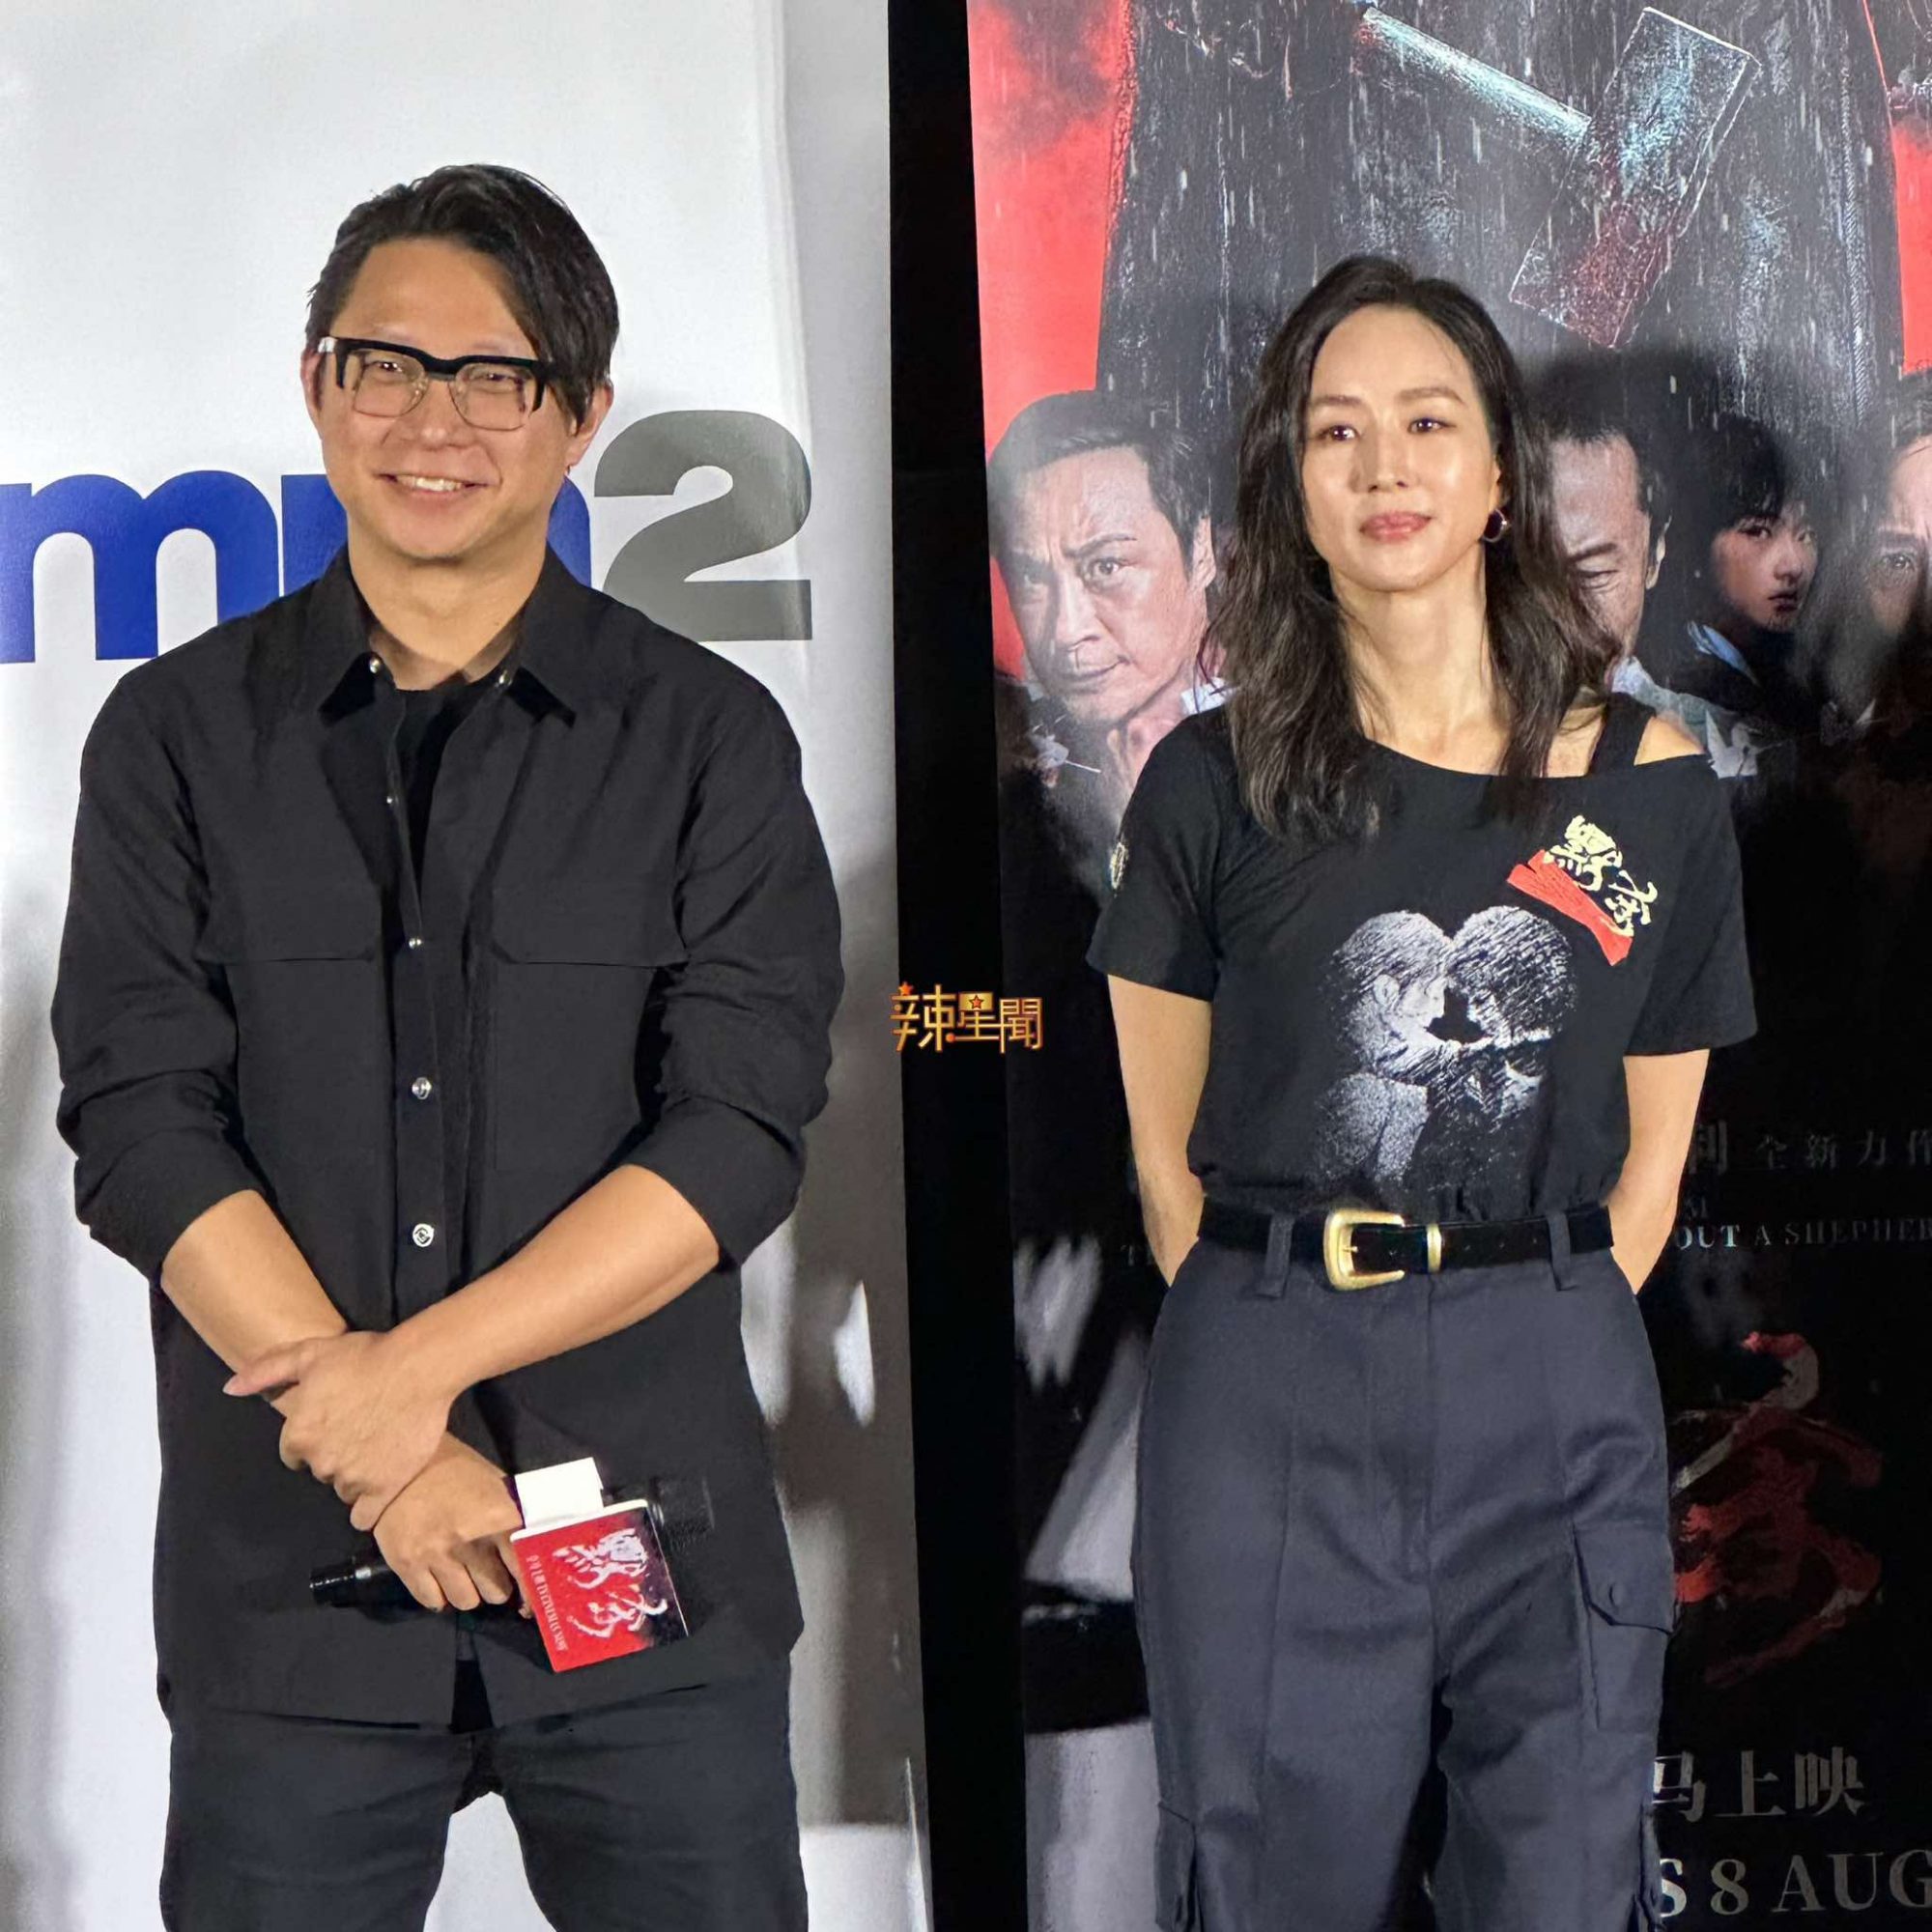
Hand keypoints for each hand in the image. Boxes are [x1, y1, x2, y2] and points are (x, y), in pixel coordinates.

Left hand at [224, 1330, 451, 1529]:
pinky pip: (364, 1517)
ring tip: (377, 1449)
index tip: (335, 1424)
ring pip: (344, 1490)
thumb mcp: (310, 1353)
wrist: (418, 1367)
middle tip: (359, 1431)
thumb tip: (230, 1388)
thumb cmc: (365, 1356)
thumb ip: (265, 1372)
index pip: (294, 1455)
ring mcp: (353, 1478)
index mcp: (299, 1435)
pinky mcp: (383, 1488)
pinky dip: (368, 1508)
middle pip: (321, 1472)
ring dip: (355, 1477)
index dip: (314, 1439)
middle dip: (335, 1456)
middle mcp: (321, 1462)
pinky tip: (377, 1489)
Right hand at [374, 1435, 529, 1614]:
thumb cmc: (454, 1468)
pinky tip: (439, 1580)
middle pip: (496, 1592)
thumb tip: (532, 1550)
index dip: (529, 1588)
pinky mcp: (406, 1564)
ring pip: (466, 1601)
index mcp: (497, 1517)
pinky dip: (439, 1595)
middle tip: (492, 1575)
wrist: (400, 1460)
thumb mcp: (494, 1484)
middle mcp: (469, 1541)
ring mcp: (436, 1555)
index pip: (523, 1567)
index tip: (529, 1600)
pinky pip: (432, 1601)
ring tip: (464, 1576)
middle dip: (497, 1586)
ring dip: (469, 1592)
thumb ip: (511, 1519)